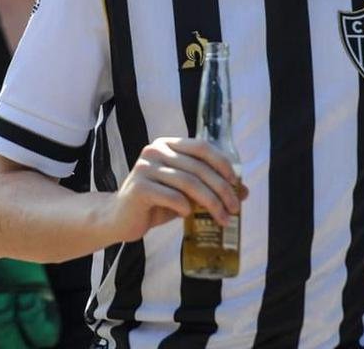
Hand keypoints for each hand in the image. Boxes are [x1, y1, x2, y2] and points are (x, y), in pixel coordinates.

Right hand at [105, 137, 247, 243]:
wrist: (120, 218)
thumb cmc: (156, 203)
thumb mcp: (185, 194)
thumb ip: (208, 188)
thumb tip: (243, 191)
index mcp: (167, 145)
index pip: (201, 146)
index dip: (222, 163)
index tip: (237, 182)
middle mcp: (155, 151)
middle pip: (198, 167)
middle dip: (222, 189)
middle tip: (234, 208)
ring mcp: (145, 167)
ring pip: (188, 183)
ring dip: (211, 203)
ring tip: (222, 218)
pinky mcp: (139, 187)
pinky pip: (172, 196)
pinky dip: (185, 207)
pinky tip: (188, 215)